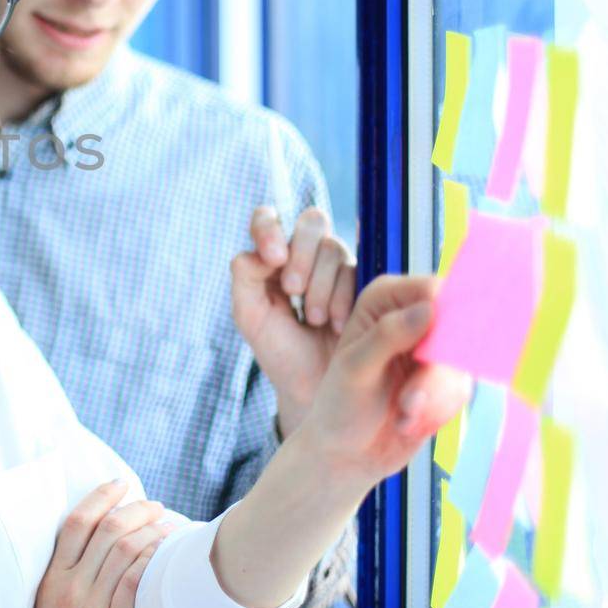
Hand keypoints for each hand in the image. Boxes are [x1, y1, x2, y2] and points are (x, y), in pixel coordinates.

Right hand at [21, 481, 174, 607]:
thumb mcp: (50, 605)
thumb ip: (67, 576)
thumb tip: (95, 543)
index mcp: (52, 578)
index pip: (75, 524)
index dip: (99, 498)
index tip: (119, 484)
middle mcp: (69, 587)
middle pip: (105, 531)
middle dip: (133, 509)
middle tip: (153, 504)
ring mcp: (90, 607)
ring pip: (123, 551)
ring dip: (149, 531)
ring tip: (166, 524)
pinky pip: (134, 582)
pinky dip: (150, 559)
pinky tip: (163, 552)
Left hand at [230, 207, 356, 434]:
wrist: (317, 388)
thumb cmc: (280, 351)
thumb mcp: (250, 318)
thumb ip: (244, 279)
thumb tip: (257, 252)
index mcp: (270, 258)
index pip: (268, 219)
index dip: (271, 228)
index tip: (273, 258)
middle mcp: (304, 255)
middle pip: (310, 223)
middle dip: (302, 255)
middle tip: (293, 291)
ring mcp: (336, 268)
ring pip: (333, 247)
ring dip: (321, 285)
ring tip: (314, 320)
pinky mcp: (363, 284)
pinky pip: (356, 272)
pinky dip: (343, 297)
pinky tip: (336, 324)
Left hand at [298, 274, 471, 487]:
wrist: (347, 453)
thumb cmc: (339, 404)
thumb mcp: (356, 368)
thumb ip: (389, 336)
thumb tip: (430, 308)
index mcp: (385, 299)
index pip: (432, 290)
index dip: (444, 318)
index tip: (433, 353)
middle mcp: (413, 317)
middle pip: (457, 328)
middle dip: (437, 372)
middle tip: (410, 401)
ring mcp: (433, 349)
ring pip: (461, 365)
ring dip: (433, 397)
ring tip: (403, 413)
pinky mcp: (446, 380)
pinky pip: (460, 392)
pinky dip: (437, 412)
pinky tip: (407, 422)